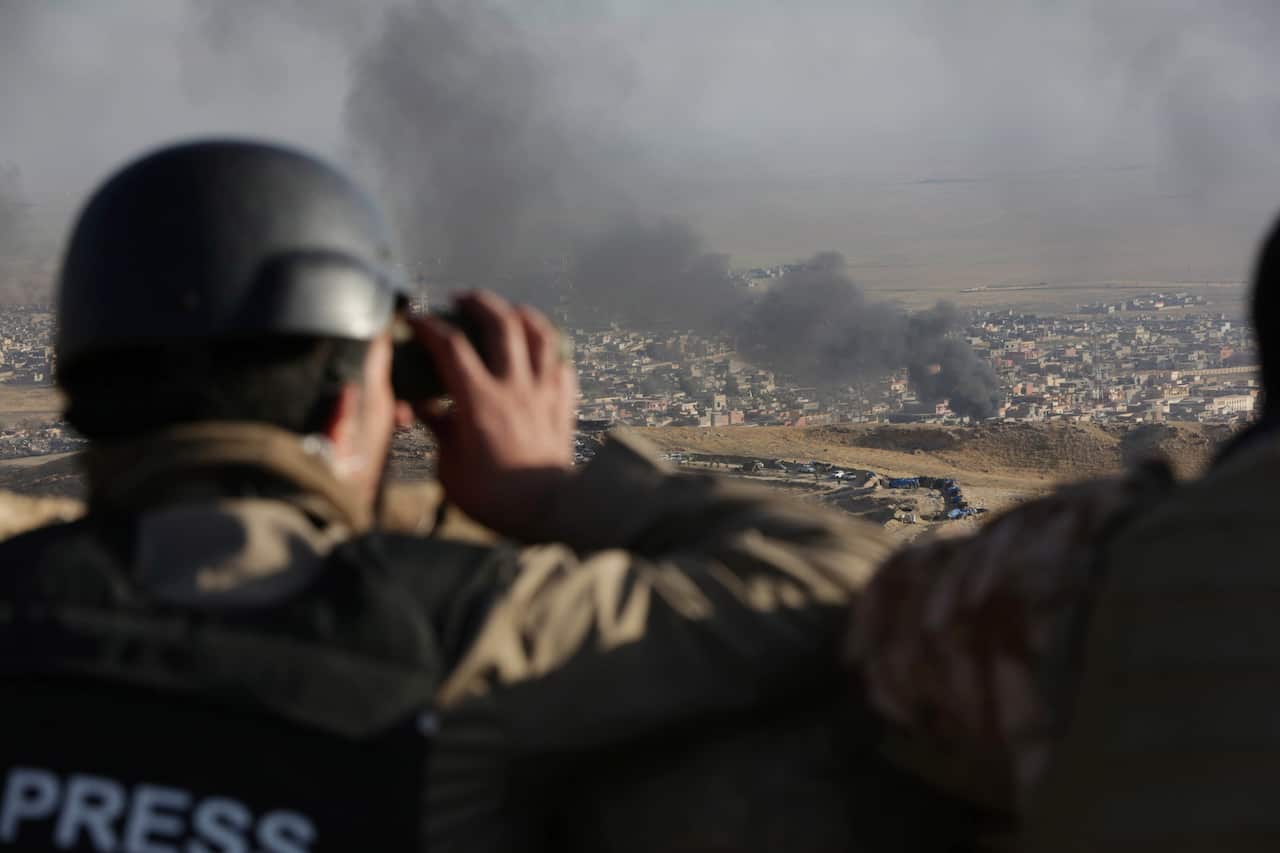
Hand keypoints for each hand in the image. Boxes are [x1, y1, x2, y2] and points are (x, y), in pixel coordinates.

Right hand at [411, 291, 577, 539]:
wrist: (549, 512)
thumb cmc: (494, 497)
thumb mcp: (450, 468)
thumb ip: (439, 430)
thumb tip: (424, 409)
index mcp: (479, 400)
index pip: (451, 347)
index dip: (429, 326)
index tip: (415, 319)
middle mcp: (515, 387)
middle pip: (501, 323)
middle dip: (479, 303)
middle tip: (462, 299)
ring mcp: (544, 393)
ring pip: (540, 335)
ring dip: (522, 314)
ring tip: (509, 310)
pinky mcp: (563, 405)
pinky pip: (562, 365)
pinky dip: (551, 352)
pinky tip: (542, 354)